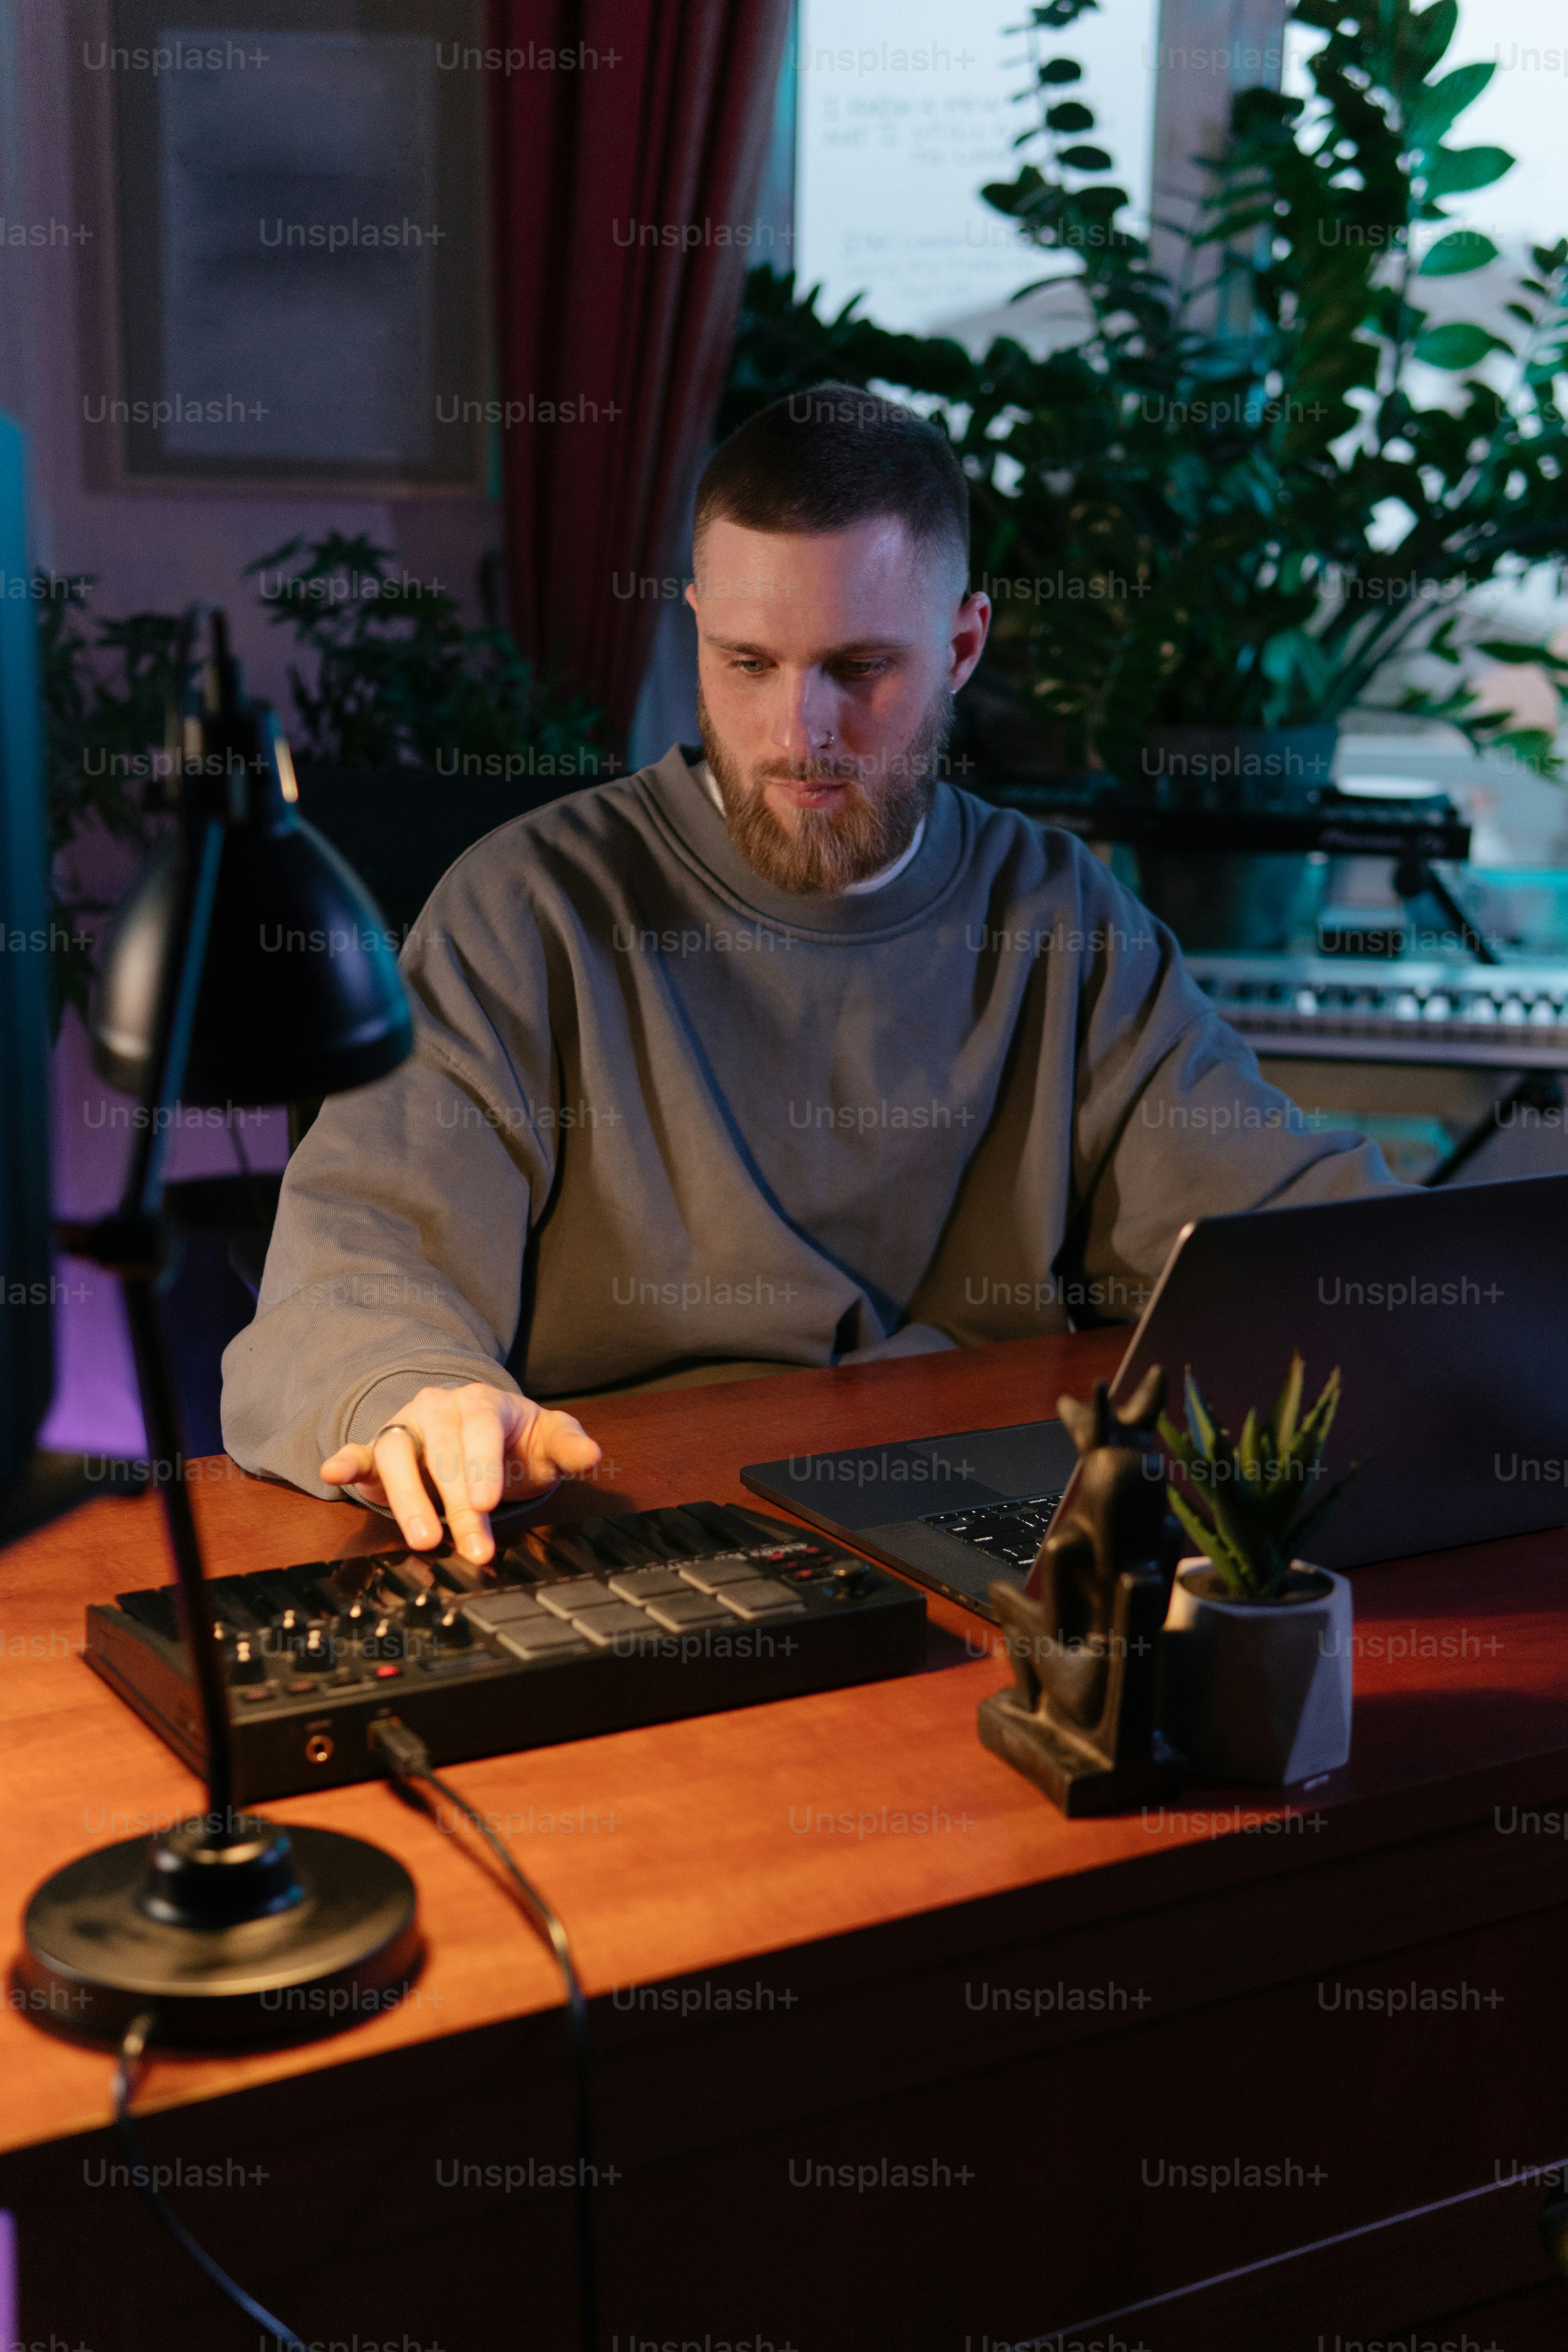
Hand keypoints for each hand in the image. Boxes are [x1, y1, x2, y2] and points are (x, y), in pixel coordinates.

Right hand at [320, 1381, 600, 1563]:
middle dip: (456, 1504)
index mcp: (481, 1401)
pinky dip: (345, 1462)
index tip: (485, 1502)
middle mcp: (438, 1409)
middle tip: (473, 1546)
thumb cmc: (513, 1441)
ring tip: (423, 1538)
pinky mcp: (378, 1452)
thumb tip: (592, 1455)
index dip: (480, 1464)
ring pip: (397, 1455)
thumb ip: (568, 1446)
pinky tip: (334, 1473)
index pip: (478, 1427)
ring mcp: (406, 1429)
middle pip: (442, 1452)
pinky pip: (360, 1453)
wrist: (479, 1433)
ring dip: (407, 1498)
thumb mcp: (546, 1439)